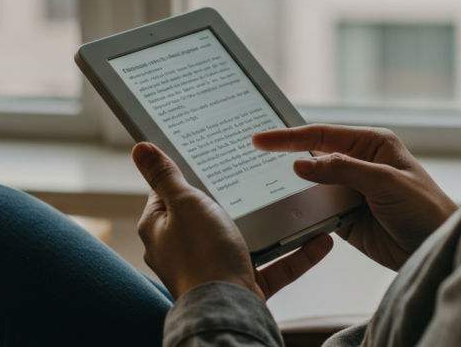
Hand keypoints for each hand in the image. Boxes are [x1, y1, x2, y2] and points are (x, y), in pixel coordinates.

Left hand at [132, 142, 333, 300]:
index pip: (170, 191)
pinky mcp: (243, 284)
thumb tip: (142, 149)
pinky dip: (296, 255)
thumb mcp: (184, 203)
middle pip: (211, 214)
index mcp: (161, 226)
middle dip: (237, 196)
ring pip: (247, 239)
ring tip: (295, 203)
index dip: (188, 172)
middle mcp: (185, 248)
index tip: (210, 154)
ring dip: (273, 226)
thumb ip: (166, 176)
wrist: (228, 311)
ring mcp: (215, 267)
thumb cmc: (201, 257)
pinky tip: (319, 240)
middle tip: (259, 172)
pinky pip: (274, 266)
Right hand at [252, 125, 457, 270]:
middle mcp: (358, 163)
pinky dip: (301, 213)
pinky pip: (317, 211)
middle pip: (312, 157)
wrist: (437, 247)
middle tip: (249, 159)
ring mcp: (351, 191)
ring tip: (256, 188)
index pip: (322, 135)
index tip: (260, 140)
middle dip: (284, 158)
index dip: (289, 137)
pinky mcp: (346, 217)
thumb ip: (342, 171)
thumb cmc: (425, 208)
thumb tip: (301, 166)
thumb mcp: (385, 183)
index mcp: (371, 144)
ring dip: (290, 190)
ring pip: (311, 186)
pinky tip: (283, 213)